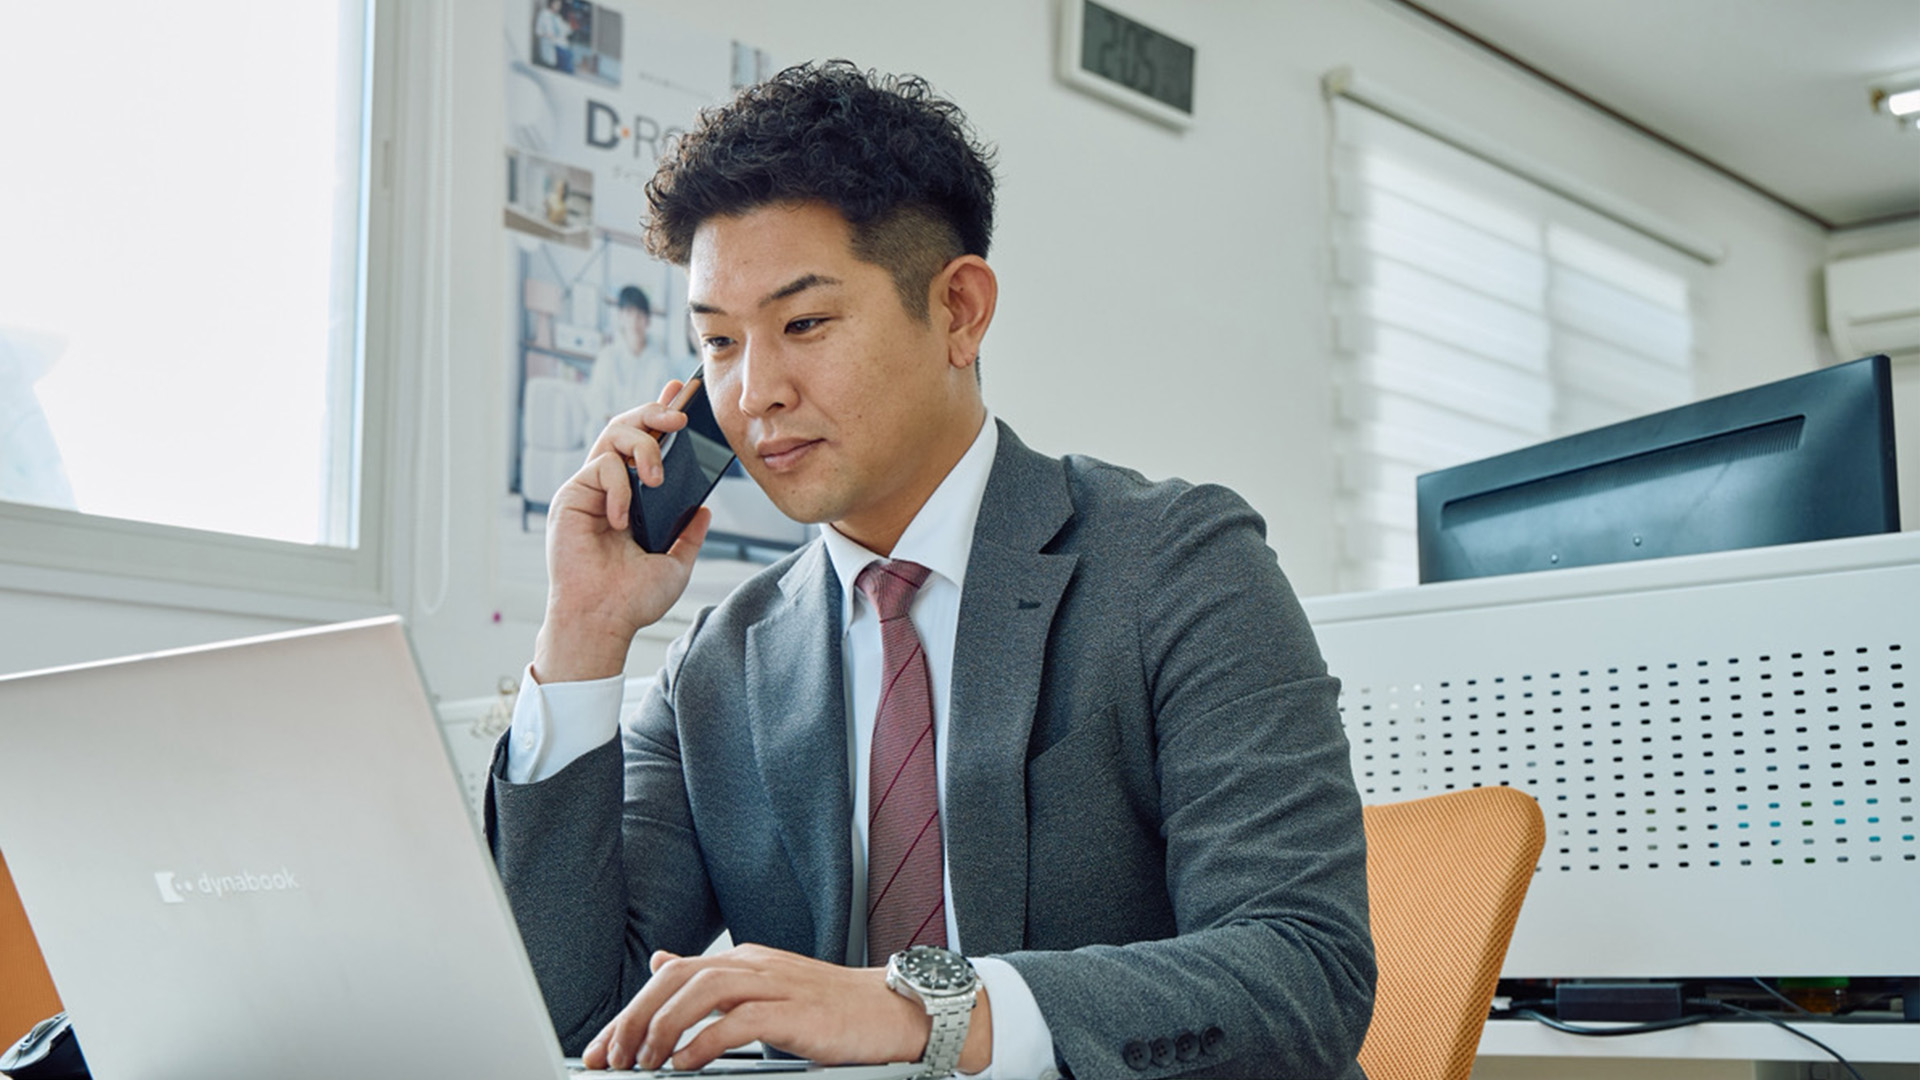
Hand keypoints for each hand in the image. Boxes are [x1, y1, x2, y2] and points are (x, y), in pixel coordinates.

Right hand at [534, 381, 710, 682]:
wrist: (603, 619)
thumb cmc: (633, 598)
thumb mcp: (675, 563)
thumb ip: (689, 534)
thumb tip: (706, 510)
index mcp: (636, 498)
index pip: (648, 444)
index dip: (662, 414)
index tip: (683, 392)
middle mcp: (612, 487)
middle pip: (628, 426)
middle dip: (655, 412)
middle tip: (680, 418)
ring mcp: (590, 489)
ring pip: (614, 434)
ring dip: (643, 446)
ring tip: (656, 478)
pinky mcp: (572, 496)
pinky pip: (602, 467)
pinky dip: (620, 487)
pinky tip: (622, 518)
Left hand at [580, 944, 957, 1072]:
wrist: (893, 1010)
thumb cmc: (830, 1008)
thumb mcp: (762, 985)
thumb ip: (711, 979)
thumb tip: (660, 964)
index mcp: (742, 961)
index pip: (670, 977)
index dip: (628, 1012)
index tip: (600, 1050)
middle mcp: (753, 965)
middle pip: (677, 979)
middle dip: (633, 1019)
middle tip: (609, 1060)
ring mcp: (776, 985)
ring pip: (702, 992)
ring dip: (662, 1029)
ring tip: (640, 1064)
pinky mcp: (796, 1012)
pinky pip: (740, 1020)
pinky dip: (705, 1041)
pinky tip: (683, 1065)